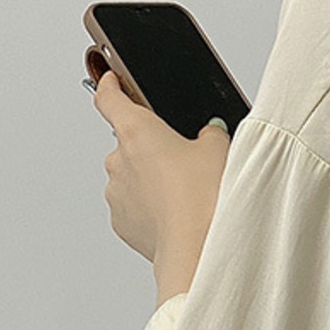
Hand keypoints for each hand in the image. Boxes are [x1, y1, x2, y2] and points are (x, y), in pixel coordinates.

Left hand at [94, 69, 230, 269]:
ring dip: (151, 182)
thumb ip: (210, 134)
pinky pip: (133, 208)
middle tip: (183, 163)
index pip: (109, 98)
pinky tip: (176, 216)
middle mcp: (117, 160)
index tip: (111, 80)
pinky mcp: (122, 223)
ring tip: (184, 196)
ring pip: (131, 179)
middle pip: (129, 144)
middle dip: (151, 150)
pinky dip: (150, 209)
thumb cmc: (203, 201)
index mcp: (136, 131)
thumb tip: (209, 133)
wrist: (196, 250)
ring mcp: (116, 193)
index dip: (110, 85)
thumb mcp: (219, 151)